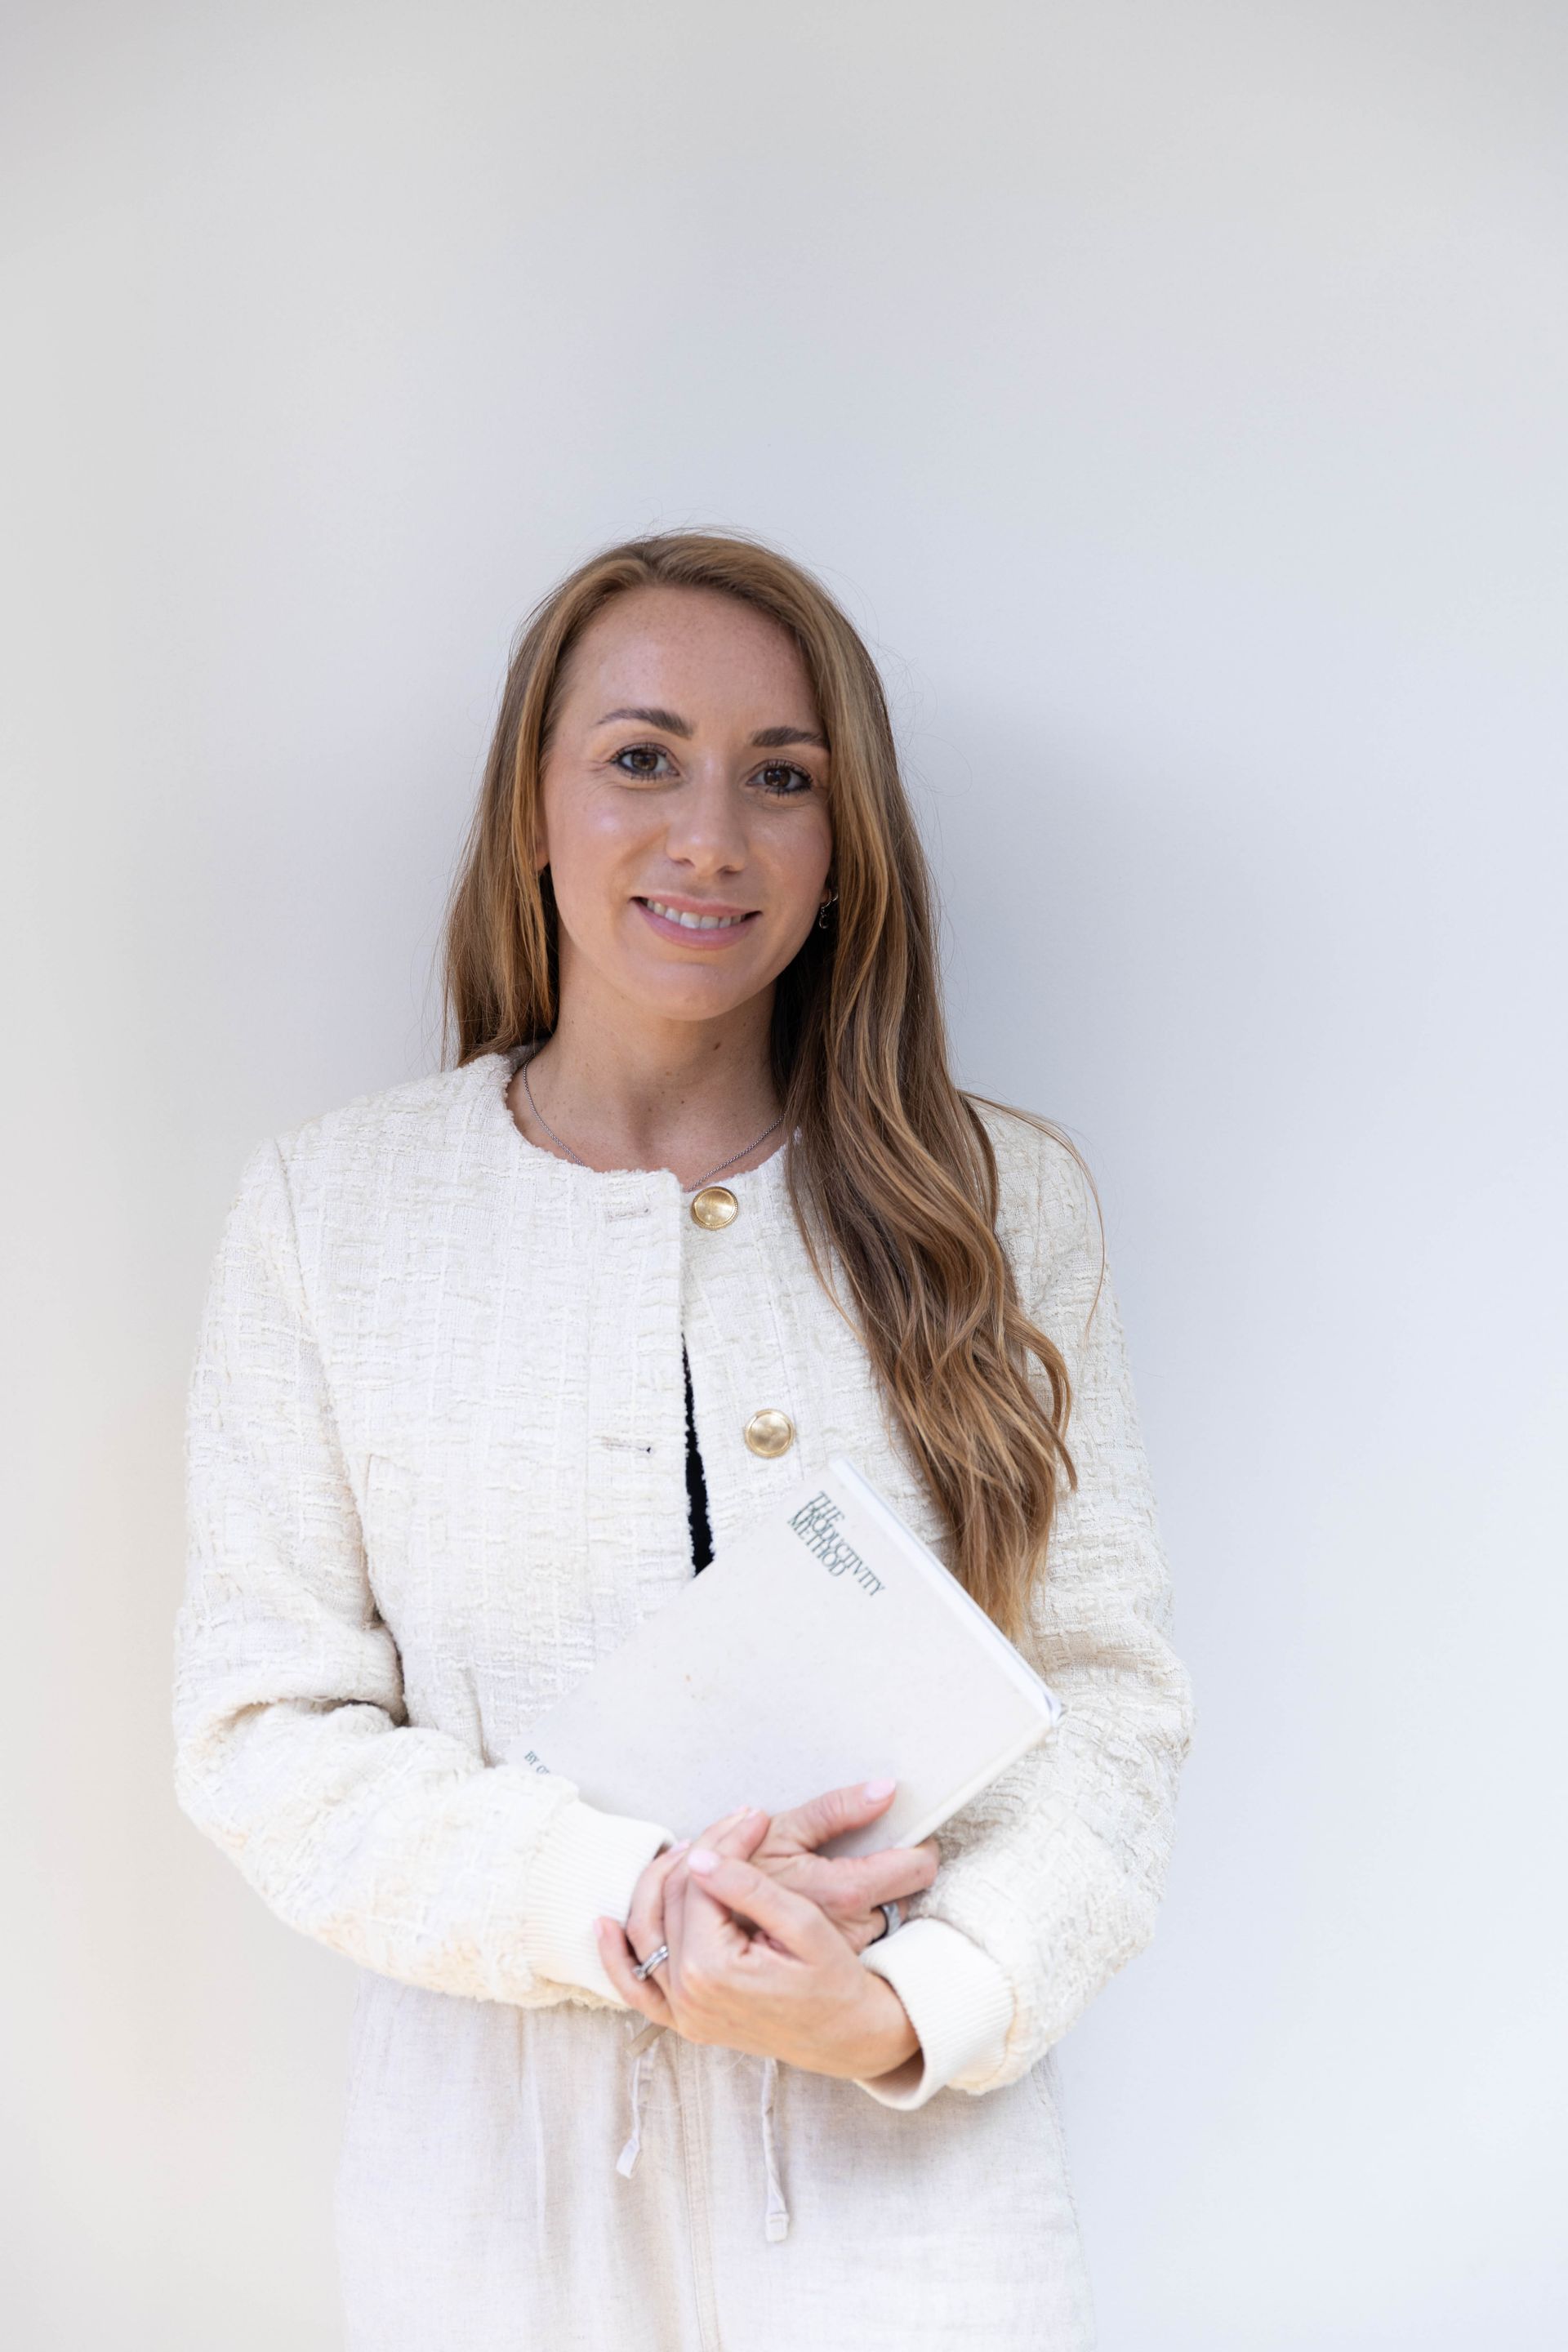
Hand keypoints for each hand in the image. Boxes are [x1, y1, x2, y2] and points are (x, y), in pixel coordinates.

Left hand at [596, 1839, 919, 2080]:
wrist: (848, 2037)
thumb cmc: (835, 1980)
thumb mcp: (803, 1926)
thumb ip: (749, 1890)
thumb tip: (701, 1859)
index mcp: (713, 1968)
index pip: (700, 1881)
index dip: (726, 1840)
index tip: (754, 1814)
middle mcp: (686, 1994)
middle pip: (672, 1899)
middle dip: (702, 1852)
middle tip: (735, 1823)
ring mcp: (682, 2012)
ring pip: (646, 1932)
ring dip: (659, 1885)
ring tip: (691, 1850)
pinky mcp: (685, 2020)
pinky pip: (636, 1988)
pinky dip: (616, 1957)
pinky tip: (604, 1925)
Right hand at [740, 1778, 938, 1952]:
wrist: (715, 1928)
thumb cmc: (747, 1873)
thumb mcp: (785, 1829)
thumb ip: (838, 1808)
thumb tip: (887, 1790)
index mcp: (845, 1892)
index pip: (917, 1869)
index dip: (920, 1848)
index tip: (911, 1836)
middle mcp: (853, 1927)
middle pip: (906, 1891)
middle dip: (896, 1871)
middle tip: (870, 1852)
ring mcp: (848, 1949)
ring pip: (887, 1913)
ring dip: (876, 1895)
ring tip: (841, 1879)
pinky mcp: (839, 1962)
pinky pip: (867, 1932)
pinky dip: (858, 1914)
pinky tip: (831, 1903)